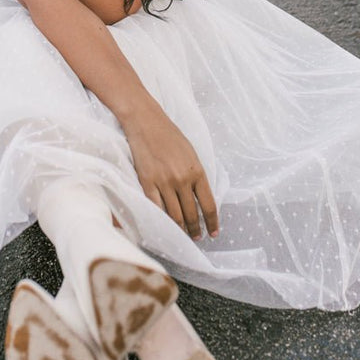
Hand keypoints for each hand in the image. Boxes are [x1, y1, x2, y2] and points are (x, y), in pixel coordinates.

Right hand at [121, 99, 218, 240]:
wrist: (146, 122)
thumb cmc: (170, 135)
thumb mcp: (191, 153)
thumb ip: (196, 175)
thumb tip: (200, 198)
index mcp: (197, 171)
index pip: (208, 205)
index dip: (212, 222)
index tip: (213, 233)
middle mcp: (182, 179)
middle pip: (191, 214)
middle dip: (196, 229)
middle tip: (197, 237)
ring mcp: (164, 182)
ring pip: (174, 216)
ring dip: (180, 229)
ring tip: (183, 235)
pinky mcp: (147, 183)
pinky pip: (157, 208)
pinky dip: (162, 220)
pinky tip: (165, 227)